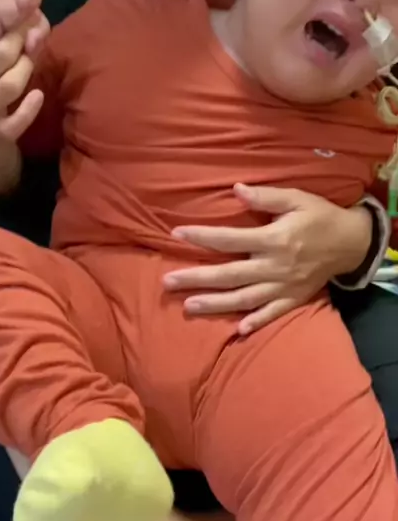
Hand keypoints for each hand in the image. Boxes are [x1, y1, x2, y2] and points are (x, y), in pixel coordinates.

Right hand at [0, 0, 49, 146]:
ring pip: (13, 83)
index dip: (7, 18)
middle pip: (1, 55)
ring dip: (28, 64)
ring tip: (33, 51)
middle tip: (36, 22)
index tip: (25, 5)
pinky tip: (38, 93)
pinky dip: (30, 107)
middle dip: (22, 36)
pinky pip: (18, 120)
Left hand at [164, 184, 371, 334]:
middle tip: (168, 282)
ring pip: (244, 298)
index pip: (230, 239)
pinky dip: (256, 322)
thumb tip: (236, 190)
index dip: (202, 236)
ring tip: (189, 307)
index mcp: (273, 239)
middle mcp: (275, 266)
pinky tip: (237, 330)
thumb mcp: (296, 198)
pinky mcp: (293, 299)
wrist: (351, 242)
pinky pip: (272, 313)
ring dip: (216, 304)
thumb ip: (266, 197)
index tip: (176, 234)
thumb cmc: (319, 216)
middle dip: (197, 279)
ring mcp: (284, 286)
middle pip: (230, 274)